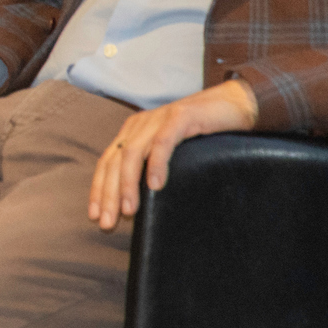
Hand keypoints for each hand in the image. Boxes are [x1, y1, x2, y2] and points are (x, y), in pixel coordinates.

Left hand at [86, 78, 258, 230]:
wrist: (233, 105)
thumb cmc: (202, 135)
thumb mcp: (171, 154)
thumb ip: (152, 170)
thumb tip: (138, 205)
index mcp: (133, 133)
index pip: (107, 163)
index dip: (98, 190)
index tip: (93, 216)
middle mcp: (140, 125)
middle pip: (114, 162)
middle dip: (108, 195)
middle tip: (106, 223)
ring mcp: (158, 119)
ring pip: (133, 154)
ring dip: (127, 184)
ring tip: (128, 210)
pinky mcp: (180, 117)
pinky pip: (163, 142)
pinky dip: (156, 164)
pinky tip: (155, 185)